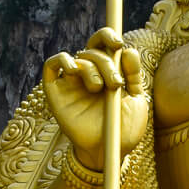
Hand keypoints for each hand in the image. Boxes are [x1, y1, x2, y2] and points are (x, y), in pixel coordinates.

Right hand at [42, 28, 148, 169]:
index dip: (108, 36)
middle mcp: (88, 74)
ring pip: (78, 58)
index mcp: (107, 72)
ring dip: (91, 69)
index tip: (118, 43)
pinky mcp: (55, 92)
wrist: (109, 152)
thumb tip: (128, 50)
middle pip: (93, 51)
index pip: (103, 44)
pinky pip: (51, 66)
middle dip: (106, 63)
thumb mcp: (136, 101)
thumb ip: (134, 75)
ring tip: (100, 88)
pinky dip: (62, 61)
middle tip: (116, 84)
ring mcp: (71, 82)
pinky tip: (73, 70)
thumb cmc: (124, 129)